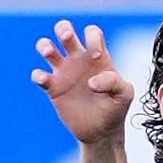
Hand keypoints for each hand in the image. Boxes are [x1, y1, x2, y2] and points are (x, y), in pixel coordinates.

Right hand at [31, 20, 133, 143]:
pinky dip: (38, 75)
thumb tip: (92, 81)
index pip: (92, 32)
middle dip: (63, 29)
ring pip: (46, 48)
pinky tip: (45, 80)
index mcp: (97, 57)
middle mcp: (78, 61)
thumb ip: (115, 82)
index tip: (96, 56)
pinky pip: (39, 76)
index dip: (91, 37)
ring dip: (45, 46)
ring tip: (50, 53)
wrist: (102, 133)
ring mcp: (64, 73)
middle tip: (68, 39)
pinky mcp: (53, 89)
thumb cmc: (115, 110)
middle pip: (64, 31)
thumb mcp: (124, 95)